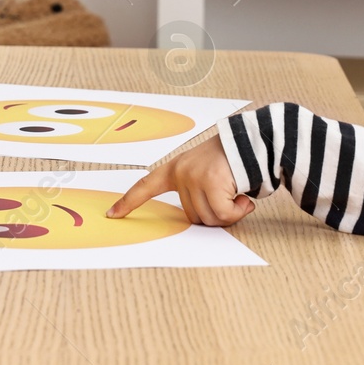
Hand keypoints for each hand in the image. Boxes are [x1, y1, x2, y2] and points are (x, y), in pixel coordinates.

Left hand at [106, 135, 255, 226]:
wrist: (251, 143)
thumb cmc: (230, 161)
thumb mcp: (204, 173)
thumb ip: (195, 194)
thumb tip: (200, 221)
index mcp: (175, 169)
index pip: (145, 186)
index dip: (128, 202)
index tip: (112, 214)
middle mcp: (181, 172)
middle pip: (192, 216)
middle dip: (214, 213)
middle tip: (227, 197)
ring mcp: (195, 177)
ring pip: (208, 219)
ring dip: (228, 213)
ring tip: (236, 194)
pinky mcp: (212, 182)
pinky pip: (224, 214)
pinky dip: (238, 212)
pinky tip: (244, 199)